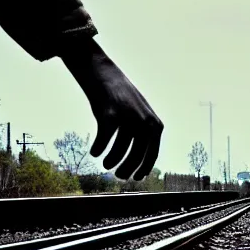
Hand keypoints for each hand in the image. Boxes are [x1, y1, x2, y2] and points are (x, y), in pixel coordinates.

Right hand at [60, 38, 162, 179]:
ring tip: (106, 164)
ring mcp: (128, 118)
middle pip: (137, 156)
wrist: (101, 71)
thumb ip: (143, 133)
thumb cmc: (120, 96)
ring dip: (112, 161)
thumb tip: (139, 161)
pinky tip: (95, 151)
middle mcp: (144, 121)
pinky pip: (104, 140)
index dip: (143, 169)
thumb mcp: (140, 113)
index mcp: (154, 123)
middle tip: (118, 175)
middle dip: (127, 169)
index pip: (152, 154)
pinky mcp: (109, 114)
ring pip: (120, 151)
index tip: (136, 178)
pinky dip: (98, 149)